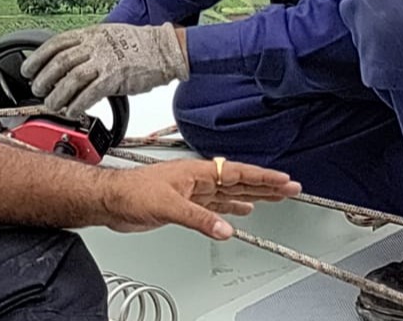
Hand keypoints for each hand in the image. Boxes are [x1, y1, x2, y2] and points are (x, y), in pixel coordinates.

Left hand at [22, 23, 189, 115]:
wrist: (165, 49)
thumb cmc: (139, 45)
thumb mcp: (108, 35)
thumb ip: (89, 45)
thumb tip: (69, 60)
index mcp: (91, 33)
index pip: (56, 43)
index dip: (38, 57)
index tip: (28, 69)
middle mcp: (95, 45)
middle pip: (59, 62)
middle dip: (44, 78)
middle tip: (37, 90)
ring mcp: (105, 61)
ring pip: (71, 79)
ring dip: (57, 94)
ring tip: (52, 104)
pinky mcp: (115, 78)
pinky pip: (90, 93)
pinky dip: (77, 103)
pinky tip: (72, 111)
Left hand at [100, 159, 301, 239]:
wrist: (112, 200)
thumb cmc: (133, 191)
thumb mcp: (169, 206)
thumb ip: (199, 219)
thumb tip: (226, 229)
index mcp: (197, 173)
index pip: (238, 173)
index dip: (263, 178)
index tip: (284, 180)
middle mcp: (198, 180)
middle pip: (240, 182)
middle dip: (266, 185)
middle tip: (290, 188)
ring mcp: (193, 192)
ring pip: (231, 193)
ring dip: (253, 195)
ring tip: (274, 197)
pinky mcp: (186, 205)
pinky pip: (217, 206)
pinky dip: (232, 209)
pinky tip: (242, 212)